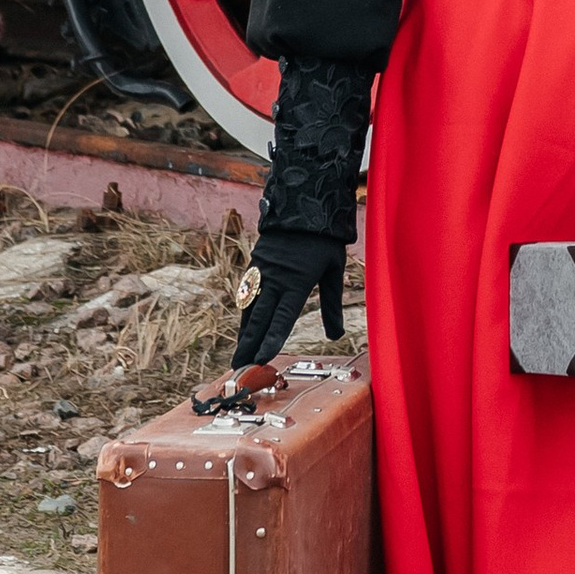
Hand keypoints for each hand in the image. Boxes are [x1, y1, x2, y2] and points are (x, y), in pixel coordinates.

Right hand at [232, 230, 346, 367]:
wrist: (302, 205)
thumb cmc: (323, 241)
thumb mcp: (333, 271)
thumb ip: (332, 305)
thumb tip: (336, 336)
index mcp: (296, 283)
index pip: (282, 318)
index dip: (271, 340)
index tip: (260, 359)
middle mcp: (275, 280)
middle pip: (259, 319)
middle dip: (249, 345)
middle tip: (239, 367)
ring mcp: (262, 272)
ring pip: (250, 309)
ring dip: (244, 333)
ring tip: (240, 354)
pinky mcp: (255, 265)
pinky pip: (247, 294)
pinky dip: (245, 314)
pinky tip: (244, 327)